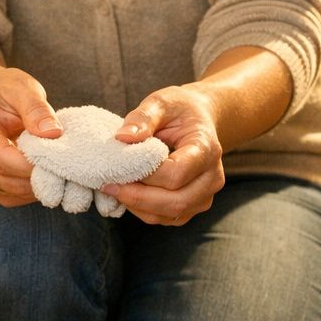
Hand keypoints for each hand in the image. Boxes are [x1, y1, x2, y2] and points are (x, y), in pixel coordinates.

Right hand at [0, 66, 61, 206]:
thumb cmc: (6, 91)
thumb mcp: (22, 89)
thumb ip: (36, 109)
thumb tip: (52, 133)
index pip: (2, 158)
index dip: (32, 163)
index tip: (58, 157)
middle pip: (8, 180)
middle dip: (39, 175)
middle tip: (66, 163)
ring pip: (13, 193)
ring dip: (38, 185)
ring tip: (57, 165)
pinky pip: (14, 198)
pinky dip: (33, 191)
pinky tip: (45, 173)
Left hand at [103, 86, 224, 225]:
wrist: (199, 120)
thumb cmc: (180, 110)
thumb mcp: (161, 102)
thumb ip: (142, 118)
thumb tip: (122, 138)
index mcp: (207, 149)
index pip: (177, 173)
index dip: (146, 175)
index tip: (118, 167)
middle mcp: (212, 177)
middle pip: (176, 201)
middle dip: (138, 197)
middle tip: (108, 185)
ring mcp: (205, 195)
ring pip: (170, 214)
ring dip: (138, 206)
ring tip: (114, 188)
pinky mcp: (193, 206)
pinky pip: (166, 218)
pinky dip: (143, 210)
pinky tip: (127, 193)